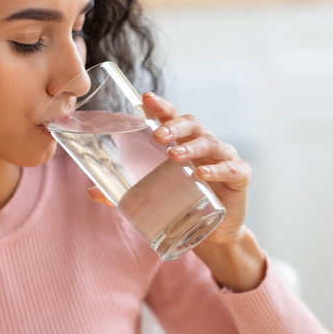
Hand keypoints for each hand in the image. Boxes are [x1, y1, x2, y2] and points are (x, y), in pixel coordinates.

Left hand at [87, 92, 264, 289]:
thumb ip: (124, 194)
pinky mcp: (241, 176)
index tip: (145, 99)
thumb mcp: (154, 196)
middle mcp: (205, 144)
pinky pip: (231, 168)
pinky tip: (203, 175)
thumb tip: (91, 191)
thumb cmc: (184, 204)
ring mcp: (225, 157)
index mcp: (184, 142)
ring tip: (174, 156)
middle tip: (157, 135)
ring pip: (210, 142)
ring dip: (192, 147)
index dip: (161, 106)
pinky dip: (217, 170)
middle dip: (174, 126)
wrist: (214, 234)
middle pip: (192, 124)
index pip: (172, 117)